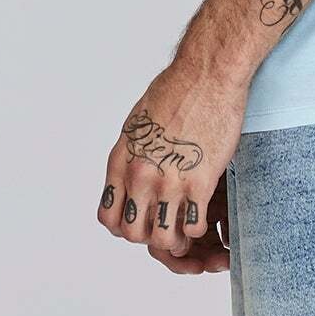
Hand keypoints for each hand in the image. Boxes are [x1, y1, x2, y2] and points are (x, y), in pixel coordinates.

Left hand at [97, 59, 244, 269]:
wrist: (206, 76)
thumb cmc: (175, 92)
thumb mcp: (137, 124)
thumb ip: (132, 154)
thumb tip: (131, 173)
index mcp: (121, 161)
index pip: (109, 217)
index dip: (125, 226)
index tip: (141, 219)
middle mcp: (140, 175)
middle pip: (133, 233)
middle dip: (149, 235)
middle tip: (165, 225)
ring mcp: (168, 181)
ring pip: (162, 238)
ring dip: (175, 239)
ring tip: (185, 226)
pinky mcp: (199, 181)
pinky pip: (192, 226)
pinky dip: (197, 228)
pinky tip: (202, 212)